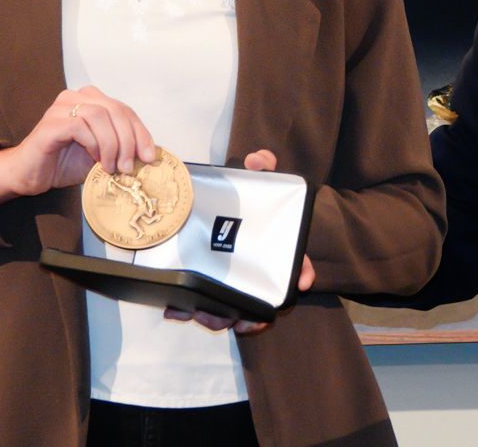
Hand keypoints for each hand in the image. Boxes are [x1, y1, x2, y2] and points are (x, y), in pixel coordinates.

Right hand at [0, 86, 154, 211]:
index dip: (141, 133)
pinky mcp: (50, 123)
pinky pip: (79, 126)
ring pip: (100, 115)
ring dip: (112, 144)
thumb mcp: (102, 156)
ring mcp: (61, 108)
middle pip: (115, 110)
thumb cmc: (64, 164)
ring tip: (111, 166)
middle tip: (129, 166)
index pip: (125, 110)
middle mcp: (76, 98)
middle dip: (129, 140)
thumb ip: (122, 149)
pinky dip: (93, 144)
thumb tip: (151, 154)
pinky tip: (94, 160)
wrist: (29, 176)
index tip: (149, 156)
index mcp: (91, 100)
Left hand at [163, 148, 315, 334]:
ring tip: (199, 314)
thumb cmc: (241, 200)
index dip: (301, 273)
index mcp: (271, 249)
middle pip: (258, 301)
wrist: (207, 208)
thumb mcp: (253, 179)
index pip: (295, 262)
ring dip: (217, 318)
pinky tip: (176, 310)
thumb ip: (261, 166)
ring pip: (228, 311)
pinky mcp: (202, 287)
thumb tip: (258, 159)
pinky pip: (198, 306)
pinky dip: (187, 311)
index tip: (300, 283)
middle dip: (249, 316)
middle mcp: (252, 271)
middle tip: (235, 317)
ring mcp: (228, 281)